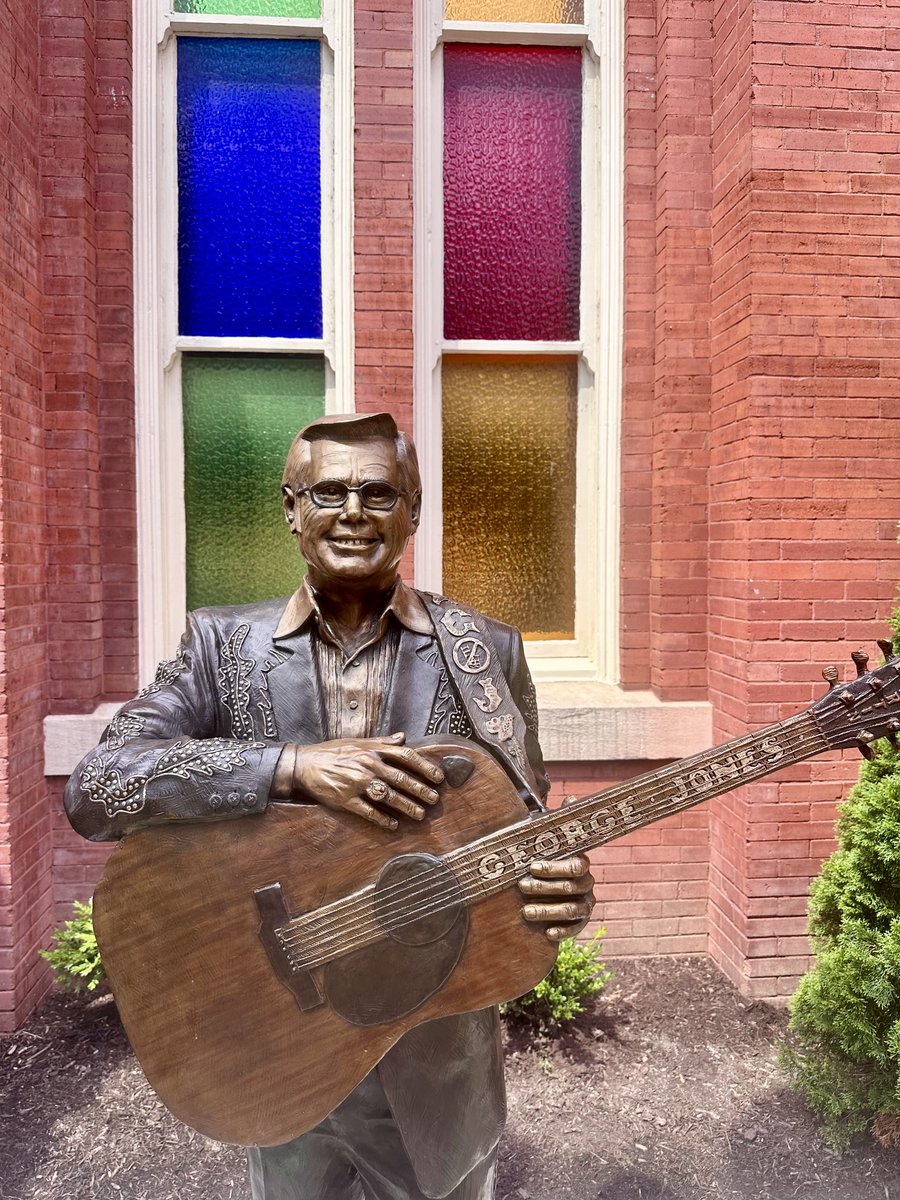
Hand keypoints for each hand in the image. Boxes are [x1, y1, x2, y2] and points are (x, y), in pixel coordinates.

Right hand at [276, 734, 444, 830]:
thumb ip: (382, 741)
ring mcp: (357, 783)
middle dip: (420, 790)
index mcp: (372, 750)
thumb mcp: (357, 742)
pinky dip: (382, 820)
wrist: (304, 764)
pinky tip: (393, 825)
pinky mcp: (345, 800)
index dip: (424, 767)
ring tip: (420, 815)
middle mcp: (368, 765)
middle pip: (401, 778)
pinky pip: (368, 811)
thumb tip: (403, 737)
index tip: (438, 777)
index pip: (405, 756)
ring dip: (407, 807)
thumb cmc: (332, 752)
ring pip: (388, 796)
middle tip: (434, 800)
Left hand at [518, 854, 595, 942]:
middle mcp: (587, 884)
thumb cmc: (544, 871)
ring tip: (526, 912)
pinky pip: (575, 928)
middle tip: (522, 886)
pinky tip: (547, 933)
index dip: (553, 868)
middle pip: (569, 887)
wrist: (554, 892)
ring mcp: (587, 903)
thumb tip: (513, 849)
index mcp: (581, 864)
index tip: (531, 868)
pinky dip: (562, 931)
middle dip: (543, 887)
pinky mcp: (582, 921)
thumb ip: (535, 855)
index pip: (574, 866)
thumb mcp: (543, 860)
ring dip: (548, 910)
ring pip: (571, 909)